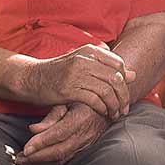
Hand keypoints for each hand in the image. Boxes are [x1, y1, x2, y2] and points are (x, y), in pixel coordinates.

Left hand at [15, 102, 108, 164]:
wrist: (108, 105)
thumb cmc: (85, 98)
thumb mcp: (69, 99)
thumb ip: (52, 115)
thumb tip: (33, 129)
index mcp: (81, 118)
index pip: (59, 134)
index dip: (42, 142)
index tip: (26, 148)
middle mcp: (84, 134)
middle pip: (59, 151)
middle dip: (37, 157)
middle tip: (18, 158)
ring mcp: (85, 144)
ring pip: (61, 158)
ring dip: (40, 162)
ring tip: (23, 161)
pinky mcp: (83, 149)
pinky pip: (65, 159)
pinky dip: (49, 162)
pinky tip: (36, 162)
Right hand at [16, 43, 134, 118]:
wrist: (31, 77)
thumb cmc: (58, 72)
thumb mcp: (82, 64)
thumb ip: (106, 68)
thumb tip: (133, 74)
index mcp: (89, 50)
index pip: (118, 65)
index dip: (125, 81)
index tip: (124, 94)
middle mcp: (84, 59)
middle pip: (115, 79)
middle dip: (123, 96)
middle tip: (124, 109)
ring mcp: (76, 74)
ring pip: (106, 91)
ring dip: (114, 105)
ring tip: (115, 114)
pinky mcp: (68, 89)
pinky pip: (94, 100)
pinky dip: (102, 108)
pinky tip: (103, 113)